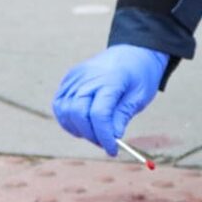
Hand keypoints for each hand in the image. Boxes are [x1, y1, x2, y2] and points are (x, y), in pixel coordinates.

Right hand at [52, 45, 168, 155]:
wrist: (133, 51)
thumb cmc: (140, 74)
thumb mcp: (139, 97)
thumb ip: (122, 117)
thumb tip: (111, 138)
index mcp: (110, 80)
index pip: (99, 115)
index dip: (104, 137)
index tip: (113, 150)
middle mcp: (89, 76)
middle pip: (78, 113)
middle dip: (90, 134)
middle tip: (104, 142)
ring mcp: (76, 76)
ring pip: (64, 110)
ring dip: (77, 128)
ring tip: (95, 131)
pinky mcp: (70, 78)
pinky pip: (60, 103)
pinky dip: (68, 118)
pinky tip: (84, 122)